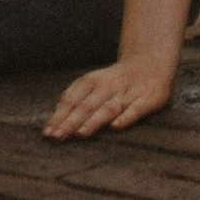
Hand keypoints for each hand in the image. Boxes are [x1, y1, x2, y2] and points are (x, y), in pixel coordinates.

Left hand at [45, 50, 180, 139]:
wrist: (151, 62)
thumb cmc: (116, 81)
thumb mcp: (95, 84)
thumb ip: (77, 101)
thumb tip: (53, 124)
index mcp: (93, 81)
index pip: (73, 98)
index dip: (60, 115)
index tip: (48, 133)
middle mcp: (109, 86)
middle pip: (87, 105)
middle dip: (71, 121)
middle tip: (58, 137)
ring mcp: (128, 92)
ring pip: (108, 107)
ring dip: (94, 120)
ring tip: (81, 133)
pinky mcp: (148, 99)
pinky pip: (136, 109)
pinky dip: (126, 117)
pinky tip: (116, 127)